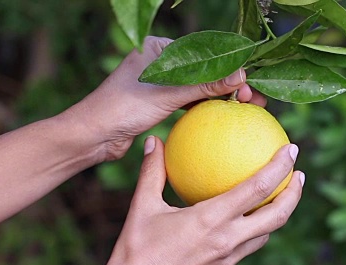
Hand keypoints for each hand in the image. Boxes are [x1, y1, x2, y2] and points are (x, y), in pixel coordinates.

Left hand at [71, 36, 266, 161]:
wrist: (92, 135)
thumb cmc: (123, 107)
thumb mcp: (168, 94)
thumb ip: (204, 84)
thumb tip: (241, 77)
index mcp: (160, 49)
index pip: (205, 53)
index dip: (231, 67)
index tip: (250, 82)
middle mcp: (161, 62)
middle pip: (205, 70)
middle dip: (230, 84)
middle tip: (253, 100)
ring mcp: (160, 84)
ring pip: (198, 88)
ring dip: (220, 98)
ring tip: (245, 108)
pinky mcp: (159, 103)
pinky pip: (188, 103)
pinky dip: (205, 109)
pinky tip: (222, 118)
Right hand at [104, 136, 303, 264]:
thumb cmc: (134, 250)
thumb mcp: (142, 205)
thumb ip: (152, 171)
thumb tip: (154, 141)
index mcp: (211, 219)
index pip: (258, 188)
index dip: (280, 166)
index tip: (292, 149)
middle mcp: (227, 241)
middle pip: (277, 216)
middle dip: (294, 193)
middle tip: (299, 174)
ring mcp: (227, 262)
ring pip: (264, 236)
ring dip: (275, 216)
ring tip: (277, 199)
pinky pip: (242, 251)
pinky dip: (248, 234)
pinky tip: (237, 227)